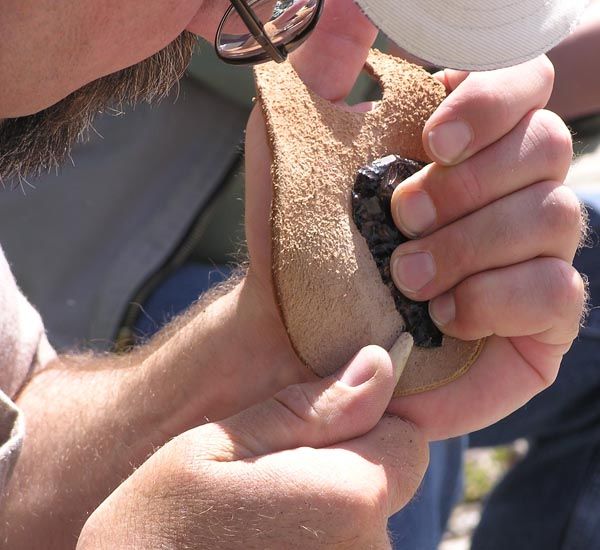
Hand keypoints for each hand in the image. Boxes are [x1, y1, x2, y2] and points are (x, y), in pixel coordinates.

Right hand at [77, 347, 426, 548]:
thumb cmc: (163, 525)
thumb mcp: (225, 445)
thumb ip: (310, 408)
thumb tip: (381, 364)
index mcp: (351, 496)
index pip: (405, 437)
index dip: (361, 423)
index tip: (307, 432)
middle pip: (387, 479)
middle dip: (342, 466)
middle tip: (269, 477)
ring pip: (367, 518)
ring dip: (327, 508)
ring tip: (262, 516)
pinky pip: (348, 548)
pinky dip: (318, 540)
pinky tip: (269, 543)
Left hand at [244, 54, 585, 441]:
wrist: (296, 333)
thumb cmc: (299, 239)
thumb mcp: (295, 145)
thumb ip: (325, 69)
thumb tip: (352, 1)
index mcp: (464, 146)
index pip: (526, 85)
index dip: (494, 98)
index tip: (435, 137)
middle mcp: (507, 193)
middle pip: (548, 146)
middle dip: (467, 185)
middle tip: (402, 218)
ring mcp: (529, 256)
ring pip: (556, 216)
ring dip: (470, 245)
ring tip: (404, 276)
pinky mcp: (536, 320)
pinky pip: (557, 292)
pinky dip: (493, 300)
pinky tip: (441, 316)